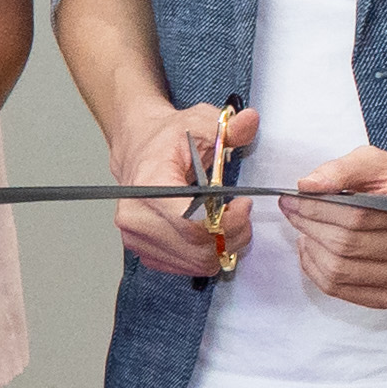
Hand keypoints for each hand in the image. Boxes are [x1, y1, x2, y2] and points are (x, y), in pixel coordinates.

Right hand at [108, 99, 257, 279]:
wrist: (139, 149)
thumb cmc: (165, 140)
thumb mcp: (200, 122)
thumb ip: (229, 128)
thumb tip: (250, 121)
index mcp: (148, 185)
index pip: (190, 223)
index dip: (225, 223)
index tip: (243, 206)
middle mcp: (136, 217)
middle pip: (196, 248)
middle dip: (232, 235)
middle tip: (244, 213)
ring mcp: (136, 238)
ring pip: (195, 263)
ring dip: (223, 246)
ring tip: (231, 220)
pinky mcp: (144, 251)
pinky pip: (186, 267)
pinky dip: (208, 254)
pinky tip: (213, 231)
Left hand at [282, 147, 386, 311]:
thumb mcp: (374, 163)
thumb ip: (341, 170)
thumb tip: (308, 187)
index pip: (358, 215)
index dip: (317, 209)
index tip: (292, 200)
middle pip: (347, 245)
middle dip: (310, 227)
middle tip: (292, 213)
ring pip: (340, 271)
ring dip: (311, 251)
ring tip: (305, 232)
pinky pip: (341, 291)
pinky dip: (317, 272)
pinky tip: (314, 252)